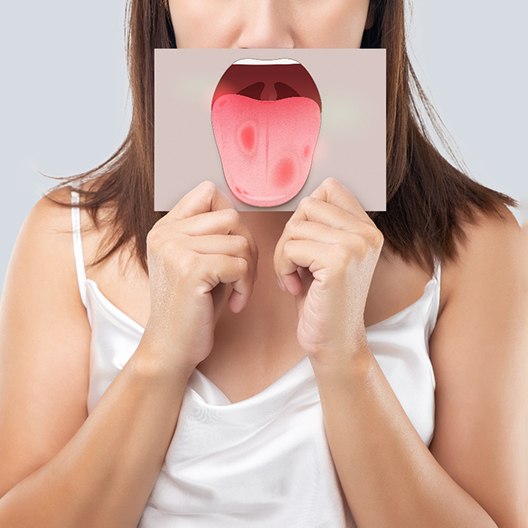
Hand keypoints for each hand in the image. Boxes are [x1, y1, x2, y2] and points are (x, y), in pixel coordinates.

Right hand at [139, 180, 258, 378]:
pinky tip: (234, 304)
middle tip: (241, 276)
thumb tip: (239, 214)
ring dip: (248, 271)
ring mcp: (175, 249)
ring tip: (237, 292)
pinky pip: (240, 264)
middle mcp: (166, 233)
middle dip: (246, 247)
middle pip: (231, 217)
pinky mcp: (191, 269)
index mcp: (166, 228)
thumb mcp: (196, 263)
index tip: (231, 248)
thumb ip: (211, 235)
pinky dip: (245, 286)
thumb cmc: (191, 308)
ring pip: (240, 241)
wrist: (171, 348)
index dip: (230, 218)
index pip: (208, 192)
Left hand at [273, 177, 382, 366]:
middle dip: (290, 236)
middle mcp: (367, 233)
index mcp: (367, 229)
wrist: (334, 342)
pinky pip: (291, 248)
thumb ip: (323, 225)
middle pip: (308, 206)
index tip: (305, 244)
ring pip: (296, 226)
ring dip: (284, 255)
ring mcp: (356, 246)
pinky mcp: (339, 262)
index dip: (306, 214)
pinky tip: (294, 288)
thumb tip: (306, 199)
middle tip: (294, 265)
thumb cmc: (322, 299)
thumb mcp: (327, 255)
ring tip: (294, 278)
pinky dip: (283, 268)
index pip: (329, 188)